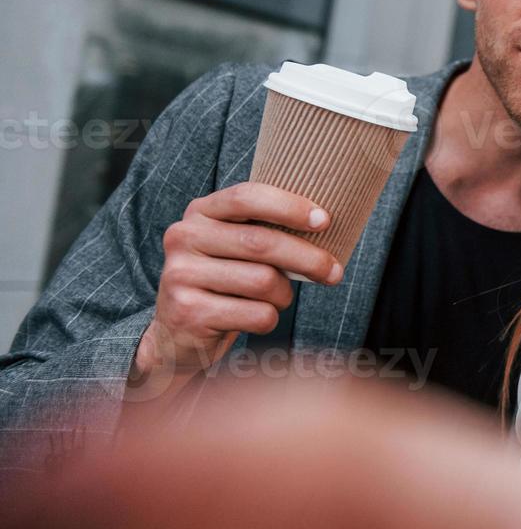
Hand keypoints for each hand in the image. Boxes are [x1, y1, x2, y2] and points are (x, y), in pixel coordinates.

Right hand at [132, 182, 342, 391]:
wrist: (178, 331)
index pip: (247, 197)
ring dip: (284, 295)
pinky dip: (269, 318)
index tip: (325, 220)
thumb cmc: (225, 280)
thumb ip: (266, 229)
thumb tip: (326, 224)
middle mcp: (184, 237)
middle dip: (309, 258)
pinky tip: (256, 317)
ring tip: (277, 298)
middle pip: (262, 243)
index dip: (289, 207)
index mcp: (200, 212)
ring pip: (263, 282)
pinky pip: (256, 315)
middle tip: (334, 272)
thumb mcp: (236, 246)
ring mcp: (181, 275)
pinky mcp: (188, 312)